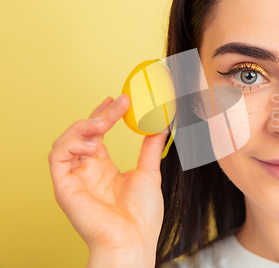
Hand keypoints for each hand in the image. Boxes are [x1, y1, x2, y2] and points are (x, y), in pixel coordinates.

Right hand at [48, 95, 167, 266]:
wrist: (133, 239)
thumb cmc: (141, 215)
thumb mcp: (149, 173)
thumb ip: (150, 148)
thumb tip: (160, 125)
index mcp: (103, 168)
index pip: (97, 134)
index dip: (104, 114)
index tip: (118, 100)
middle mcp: (87, 171)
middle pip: (82, 133)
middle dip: (98, 115)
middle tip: (118, 103)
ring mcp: (74, 178)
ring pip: (65, 141)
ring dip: (83, 127)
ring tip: (104, 125)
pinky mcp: (64, 186)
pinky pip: (57, 157)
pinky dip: (72, 144)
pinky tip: (92, 144)